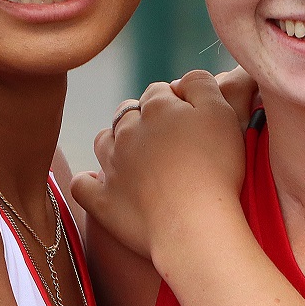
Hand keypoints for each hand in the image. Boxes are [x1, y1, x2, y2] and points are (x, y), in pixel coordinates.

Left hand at [72, 70, 248, 262]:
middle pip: (128, 113)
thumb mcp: (221, 113)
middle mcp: (127, 131)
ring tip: (137, 158)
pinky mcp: (103, 200)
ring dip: (116, 143)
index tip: (191, 121)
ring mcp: (111, 165)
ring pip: (104, 141)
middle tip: (167, 141)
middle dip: (143, 120)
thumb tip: (180, 80)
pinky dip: (90, 182)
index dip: (175, 102)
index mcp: (157, 108)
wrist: (195, 225)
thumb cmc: (216, 169)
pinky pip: (83, 185)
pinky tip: (100, 183)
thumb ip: (201, 84)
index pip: (159, 91)